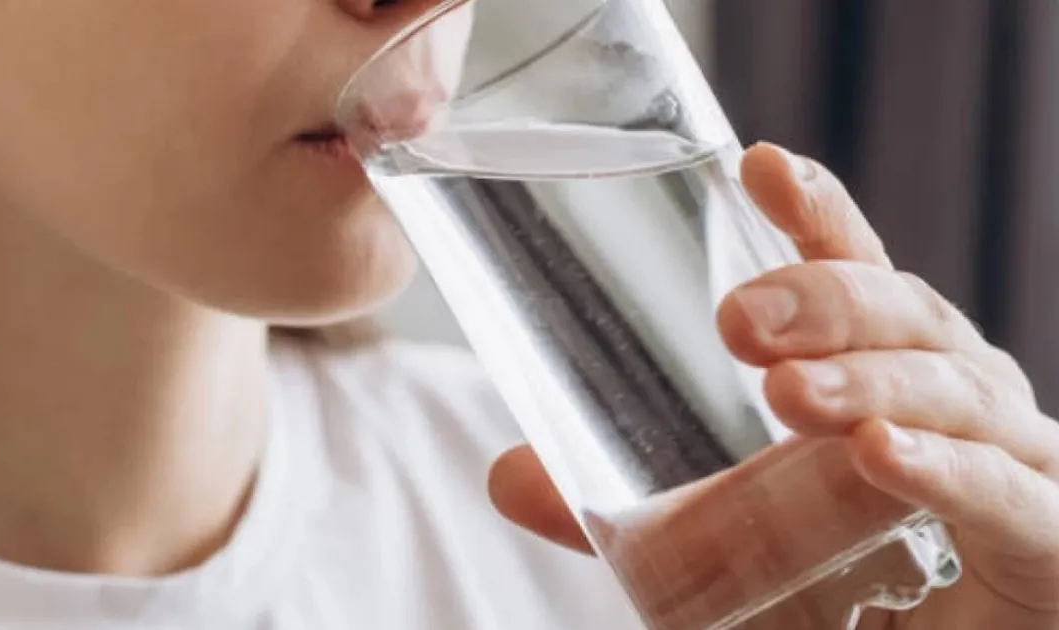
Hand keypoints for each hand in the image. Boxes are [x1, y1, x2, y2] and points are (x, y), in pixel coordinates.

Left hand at [487, 143, 1058, 628]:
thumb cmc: (847, 595)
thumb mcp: (734, 546)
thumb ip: (637, 510)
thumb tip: (509, 474)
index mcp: (886, 376)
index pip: (855, 276)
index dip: (816, 215)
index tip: (757, 165)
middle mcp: (956, 400)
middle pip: (906, 315)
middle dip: (828, 301)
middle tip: (739, 318)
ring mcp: (1015, 460)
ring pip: (955, 390)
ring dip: (869, 381)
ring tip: (788, 393)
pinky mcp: (1049, 538)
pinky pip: (1007, 494)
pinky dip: (947, 471)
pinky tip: (882, 453)